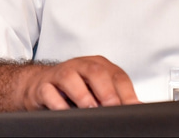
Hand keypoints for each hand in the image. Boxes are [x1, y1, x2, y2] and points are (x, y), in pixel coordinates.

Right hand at [15, 55, 139, 109]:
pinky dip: (58, 104)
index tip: (133, 108)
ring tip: (90, 109)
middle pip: (95, 72)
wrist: (39, 84)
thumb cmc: (73, 88)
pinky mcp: (42, 86)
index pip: (117, 75)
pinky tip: (66, 112)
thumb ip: (116, 96)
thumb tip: (139, 109)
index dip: (127, 92)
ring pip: (70, 78)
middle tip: (112, 108)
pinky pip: (49, 92)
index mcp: (98, 65)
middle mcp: (80, 66)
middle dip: (106, 91)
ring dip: (82, 96)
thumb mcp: (96, 89)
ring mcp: (60, 74)